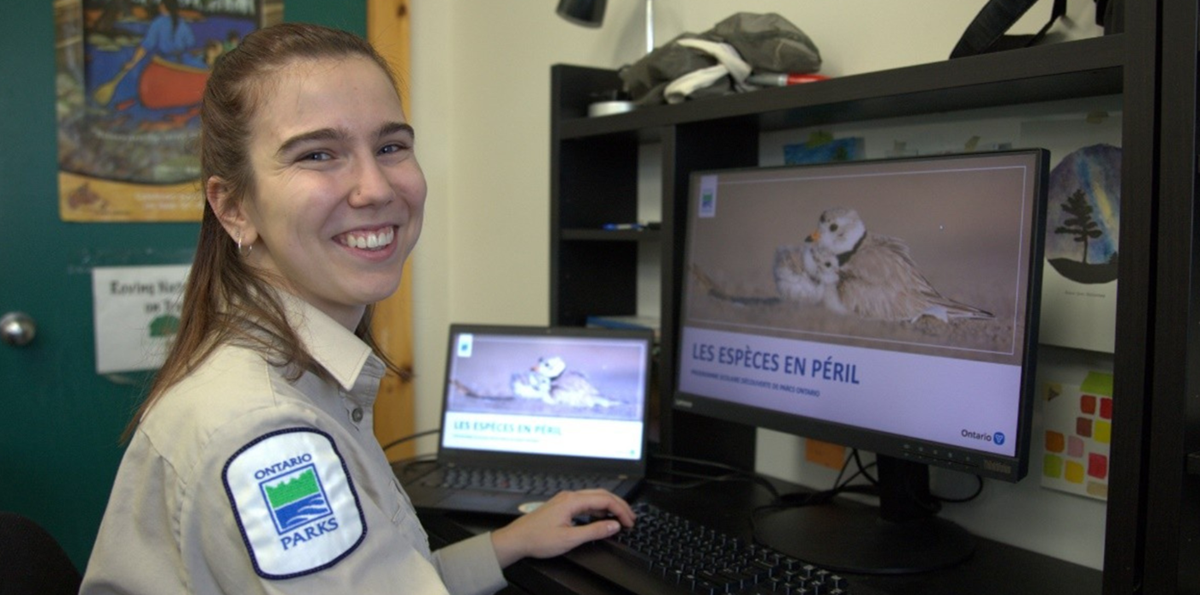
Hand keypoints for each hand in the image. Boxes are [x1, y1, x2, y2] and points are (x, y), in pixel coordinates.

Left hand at [490, 489, 635, 566]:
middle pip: (601, 494)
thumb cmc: (537, 539)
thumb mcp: (569, 539)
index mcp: (572, 501)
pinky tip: (602, 517)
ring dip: (609, 506)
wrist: (516, 539)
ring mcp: (565, 500)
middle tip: (631, 518)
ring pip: (594, 497)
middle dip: (619, 505)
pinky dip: (599, 508)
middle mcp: (569, 496)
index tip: (629, 521)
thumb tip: (613, 525)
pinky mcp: (562, 506)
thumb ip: (594, 531)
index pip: (605, 499)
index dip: (621, 509)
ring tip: (621, 518)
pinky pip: (586, 502)